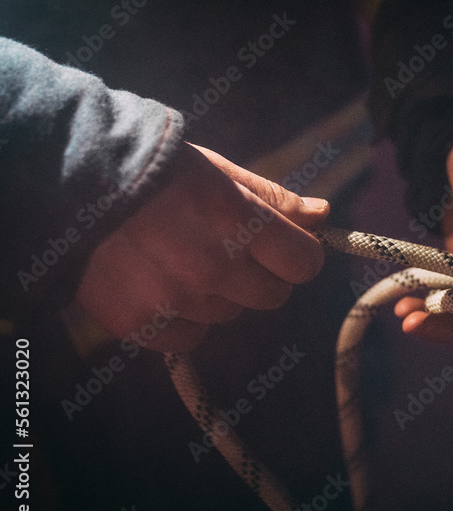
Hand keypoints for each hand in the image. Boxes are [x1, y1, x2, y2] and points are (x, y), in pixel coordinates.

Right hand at [73, 142, 329, 353]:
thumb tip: (323, 216)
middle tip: (228, 250)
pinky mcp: (143, 325)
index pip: (304, 263)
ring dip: (219, 295)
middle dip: (260, 276)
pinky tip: (161, 287)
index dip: (298, 256)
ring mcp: (177, 299)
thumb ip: (274, 199)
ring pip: (230, 315)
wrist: (70, 185)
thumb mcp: (220, 172)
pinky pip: (191, 338)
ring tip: (182, 259)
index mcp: (239, 220)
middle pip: (273, 296)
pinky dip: (183, 320)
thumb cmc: (157, 173)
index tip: (283, 249)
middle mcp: (214, 264)